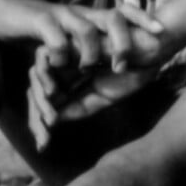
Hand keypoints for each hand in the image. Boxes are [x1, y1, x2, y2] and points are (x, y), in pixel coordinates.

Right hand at [0, 0, 165, 72]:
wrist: (4, 9)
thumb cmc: (40, 27)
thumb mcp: (70, 36)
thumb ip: (89, 47)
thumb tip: (115, 61)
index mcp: (92, 18)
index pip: (124, 12)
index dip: (143, 19)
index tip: (161, 32)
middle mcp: (81, 14)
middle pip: (113, 19)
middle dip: (123, 42)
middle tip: (122, 65)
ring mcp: (61, 16)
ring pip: (86, 29)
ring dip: (91, 52)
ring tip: (87, 69)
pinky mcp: (39, 21)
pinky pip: (55, 37)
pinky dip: (61, 52)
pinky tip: (58, 64)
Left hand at [26, 9, 177, 145]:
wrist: (151, 49)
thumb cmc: (132, 71)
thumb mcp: (103, 98)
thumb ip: (79, 108)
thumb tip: (52, 121)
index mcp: (73, 81)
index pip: (47, 103)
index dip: (40, 123)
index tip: (44, 145)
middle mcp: (65, 68)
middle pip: (36, 91)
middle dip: (34, 116)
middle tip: (42, 140)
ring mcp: (65, 55)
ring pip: (35, 76)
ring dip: (39, 100)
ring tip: (50, 119)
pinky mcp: (67, 40)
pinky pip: (44, 59)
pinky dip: (45, 77)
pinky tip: (55, 94)